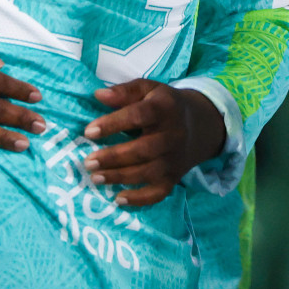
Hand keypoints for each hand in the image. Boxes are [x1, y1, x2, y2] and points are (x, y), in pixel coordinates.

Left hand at [81, 80, 225, 206]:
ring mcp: (174, 159)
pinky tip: (118, 199)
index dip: (113, 124)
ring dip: (119, 177)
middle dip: (113, 157)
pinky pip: (158, 193)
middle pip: (142, 149)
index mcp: (163, 109)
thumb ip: (124, 91)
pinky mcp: (174, 177)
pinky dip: (139, 199)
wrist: (200, 124)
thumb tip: (98, 95)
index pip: (138, 116)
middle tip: (88, 162)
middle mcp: (172, 135)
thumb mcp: (148, 89)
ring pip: (147, 172)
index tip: (89, 132)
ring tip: (95, 178)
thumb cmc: (164, 105)